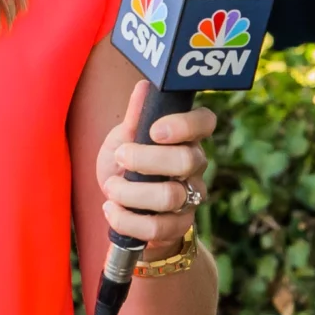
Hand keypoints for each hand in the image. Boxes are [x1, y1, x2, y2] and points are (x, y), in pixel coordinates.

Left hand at [96, 81, 213, 258]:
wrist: (121, 209)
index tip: (154, 131)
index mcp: (186, 137)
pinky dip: (126, 219)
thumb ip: (134, 118)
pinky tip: (110, 209)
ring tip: (109, 187)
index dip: (185, 125)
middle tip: (120, 157)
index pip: (205, 122)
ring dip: (130, 192)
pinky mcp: (178, 226)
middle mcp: (196, 166)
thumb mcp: (123, 139)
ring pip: (170, 196)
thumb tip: (144, 86)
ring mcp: (190, 198)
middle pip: (187, 161)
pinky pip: (158, 227)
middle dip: (146, 160)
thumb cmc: (126, 166)